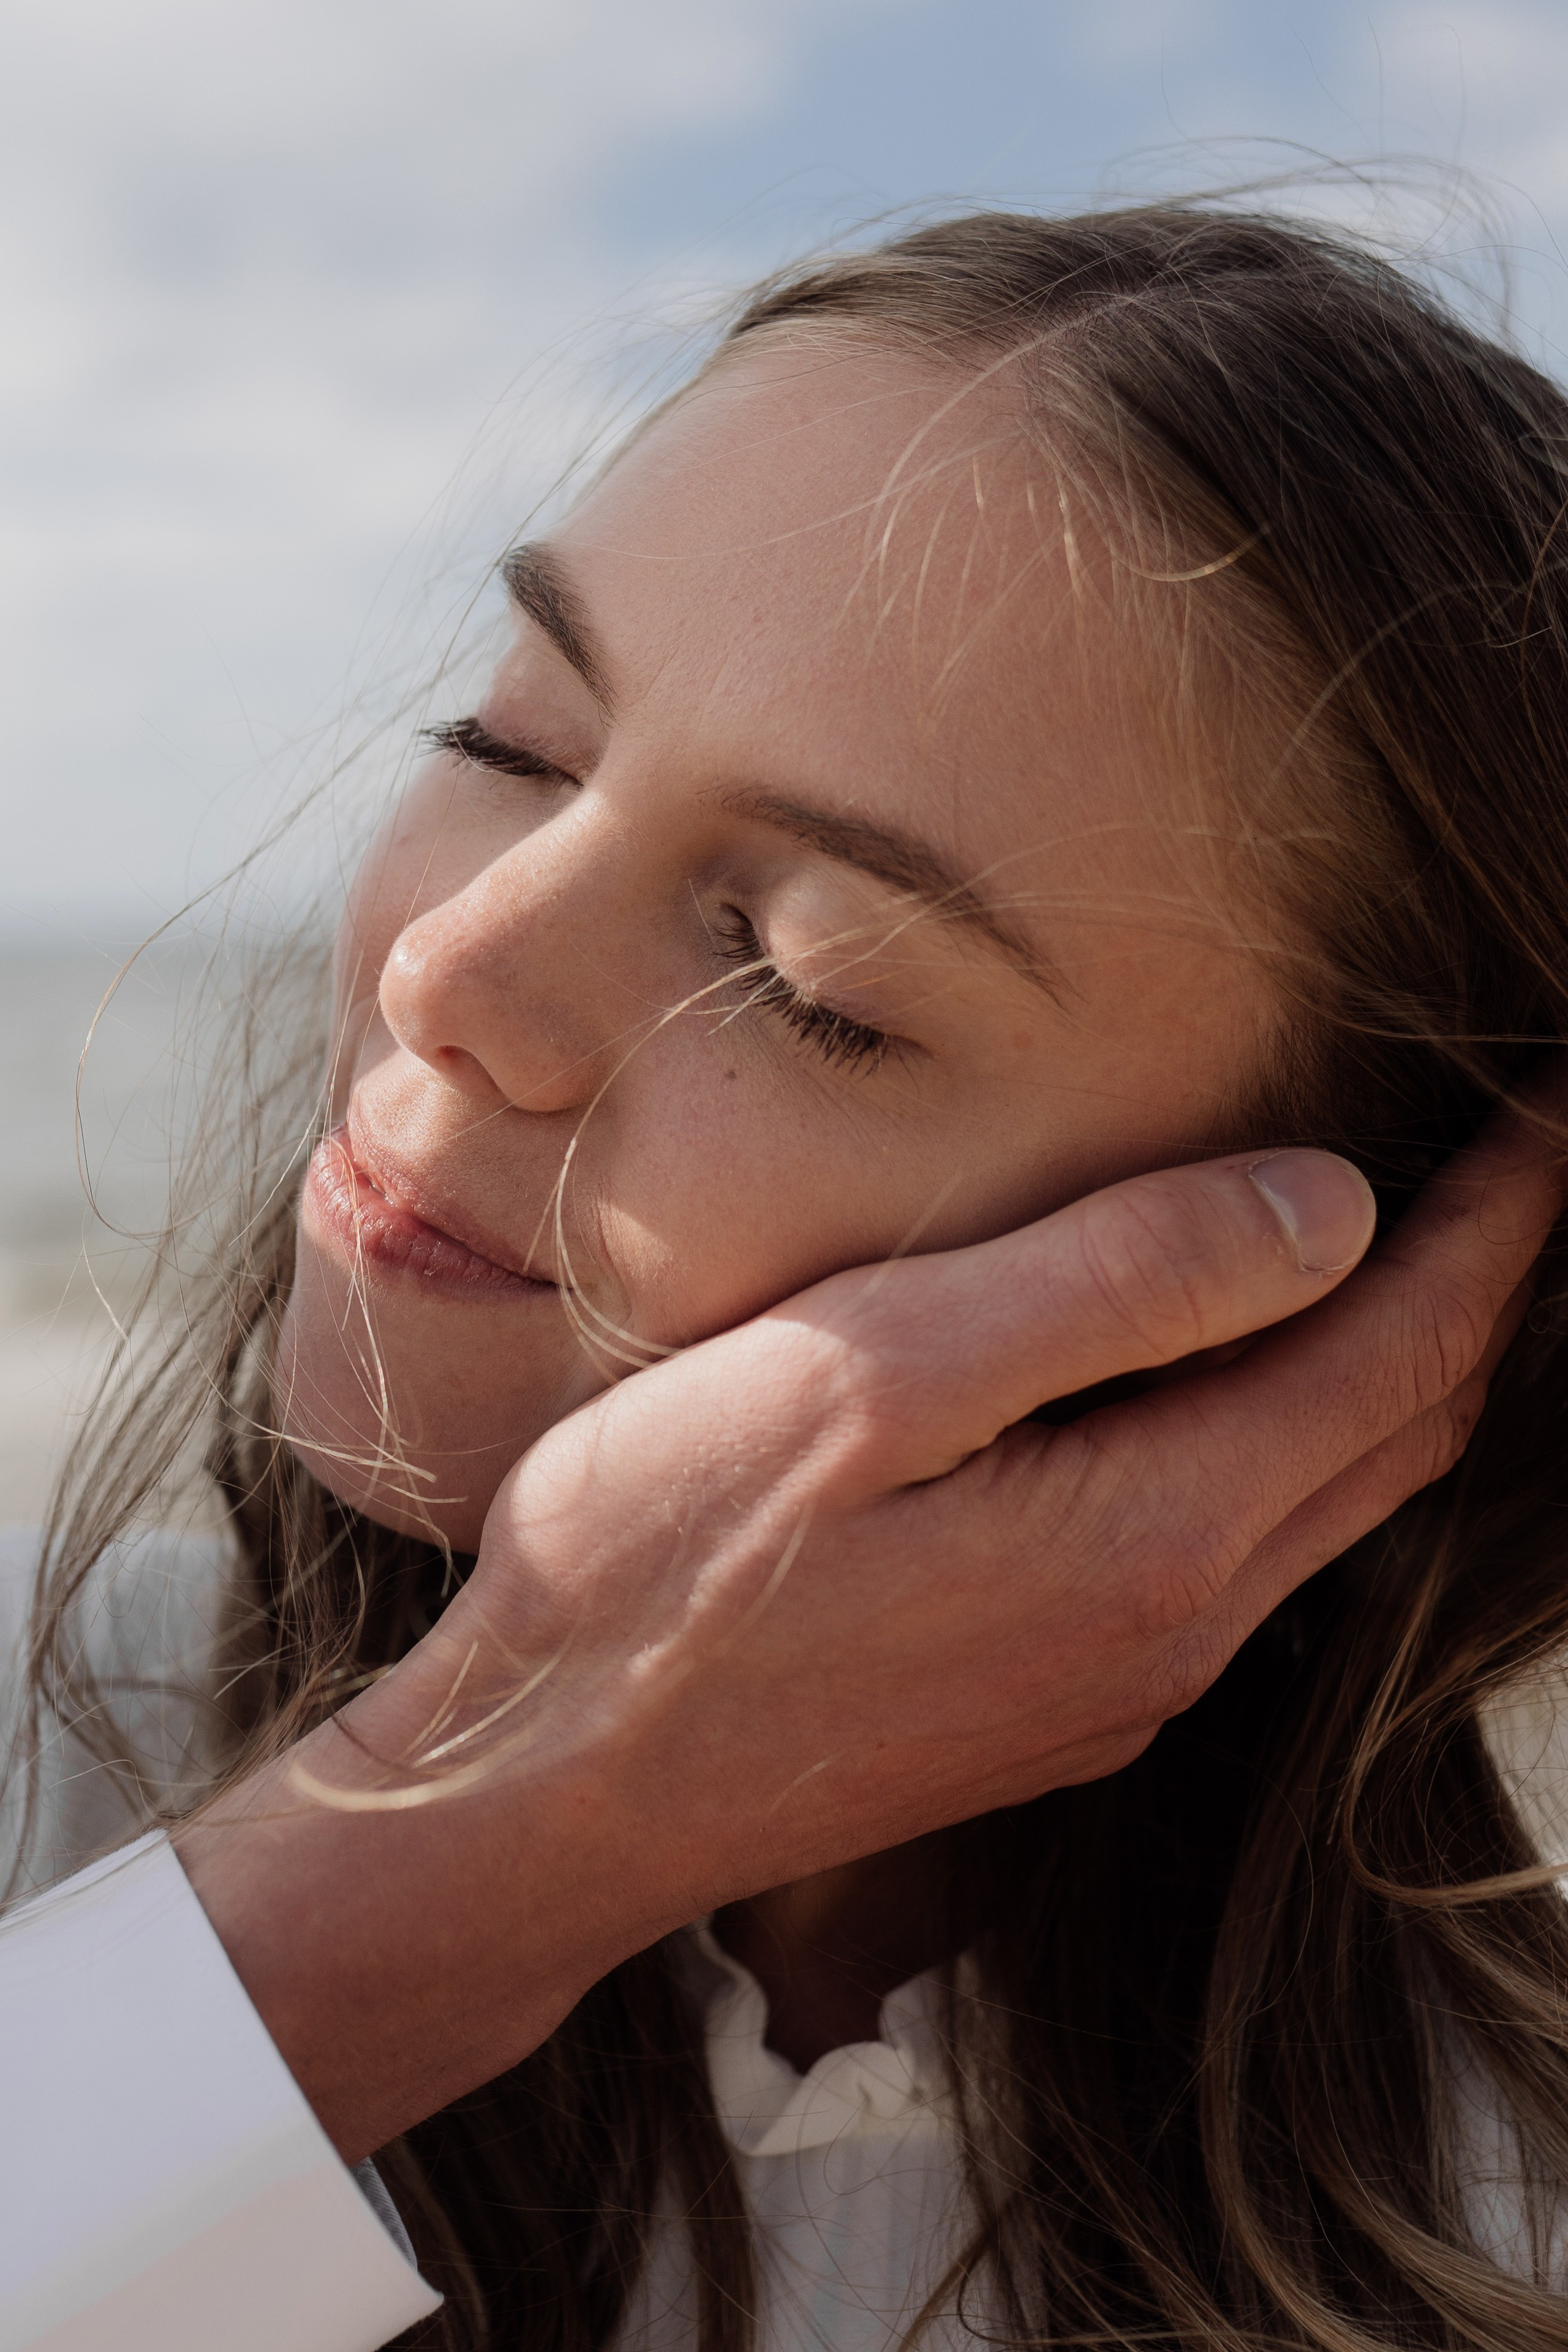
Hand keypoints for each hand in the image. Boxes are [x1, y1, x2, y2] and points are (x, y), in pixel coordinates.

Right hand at [177, 1117, 1562, 2160]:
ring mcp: (1114, 1687)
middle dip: (1474, 1296)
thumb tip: (1329, 1210)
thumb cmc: (665, 1566)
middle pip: (1394, 1443)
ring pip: (1325, 1510)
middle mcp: (1171, 1632)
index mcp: (1152, 1537)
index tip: (1548, 1114)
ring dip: (1388, 1378)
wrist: (549, 1796)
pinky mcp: (1048, 1708)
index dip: (1493, 1225)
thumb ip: (1108, 1285)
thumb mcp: (870, 1379)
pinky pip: (1234, 1561)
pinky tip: (1238, 1393)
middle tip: (1511, 1168)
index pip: (1398, 1353)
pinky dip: (1287, 1451)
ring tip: (1406, 1258)